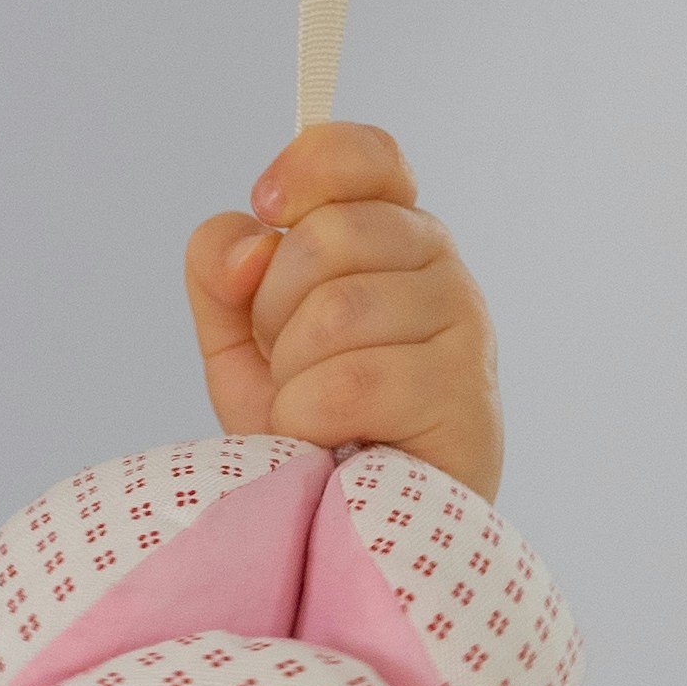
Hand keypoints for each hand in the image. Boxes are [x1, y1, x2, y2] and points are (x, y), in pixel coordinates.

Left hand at [187, 122, 500, 499]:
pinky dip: (311, 422)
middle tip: (293, 367)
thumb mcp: (240, 341)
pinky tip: (331, 447)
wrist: (350, 528)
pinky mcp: (465, 396)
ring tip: (316, 415)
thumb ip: (221, 270)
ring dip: (293, 378)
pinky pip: (350, 382)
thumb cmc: (310, 430)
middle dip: (273, 312)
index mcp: (393, 236)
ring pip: (336, 311)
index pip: (369, 157)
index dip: (310, 166)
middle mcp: (442, 267)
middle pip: (327, 236)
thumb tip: (247, 243)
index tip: (266, 205)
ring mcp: (465, 327)